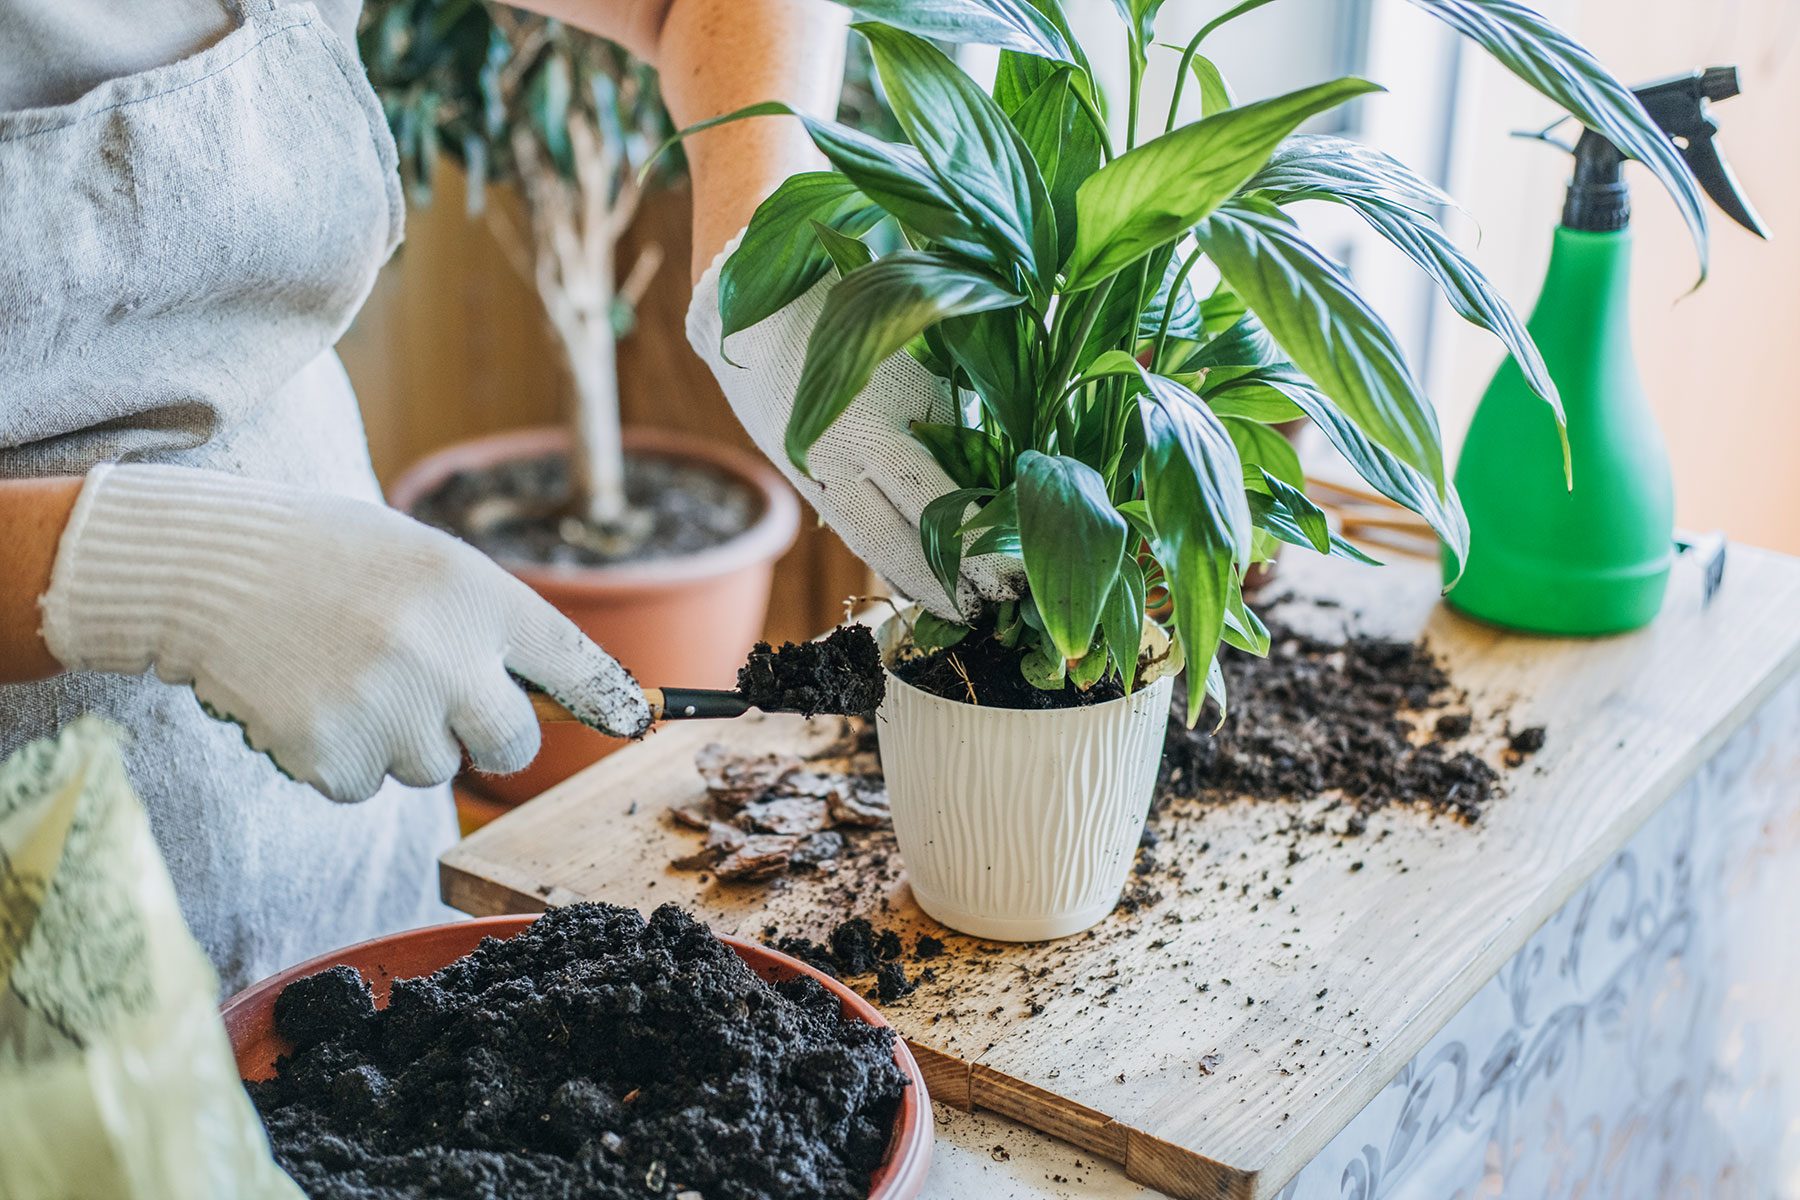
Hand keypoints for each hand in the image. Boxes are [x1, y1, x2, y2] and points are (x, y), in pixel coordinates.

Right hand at [40, 465, 650, 802]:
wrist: (205, 568)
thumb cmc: (328, 559)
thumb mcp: (426, 562)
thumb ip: (490, 624)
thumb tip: (557, 699)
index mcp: (474, 591)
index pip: (572, 661)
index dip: (611, 699)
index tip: (635, 721)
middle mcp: (444, 652)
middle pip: (511, 743)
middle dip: (483, 733)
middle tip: (429, 692)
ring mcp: (389, 708)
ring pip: (432, 767)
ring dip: (399, 739)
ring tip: (346, 673)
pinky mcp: (332, 753)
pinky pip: (365, 786)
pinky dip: (340, 758)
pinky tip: (308, 699)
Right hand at [689, 245, 1021, 619]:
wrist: (754, 301)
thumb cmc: (854, 307)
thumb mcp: (917, 354)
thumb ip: (954, 411)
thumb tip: (1006, 467)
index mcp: (878, 421)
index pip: (939, 506)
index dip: (977, 550)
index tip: (1016, 576)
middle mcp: (843, 458)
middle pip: (903, 544)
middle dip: (950, 584)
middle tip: (993, 611)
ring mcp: (816, 472)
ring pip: (871, 546)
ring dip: (916, 580)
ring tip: (957, 608)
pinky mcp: (800, 475)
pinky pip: (848, 527)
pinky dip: (883, 554)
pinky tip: (914, 574)